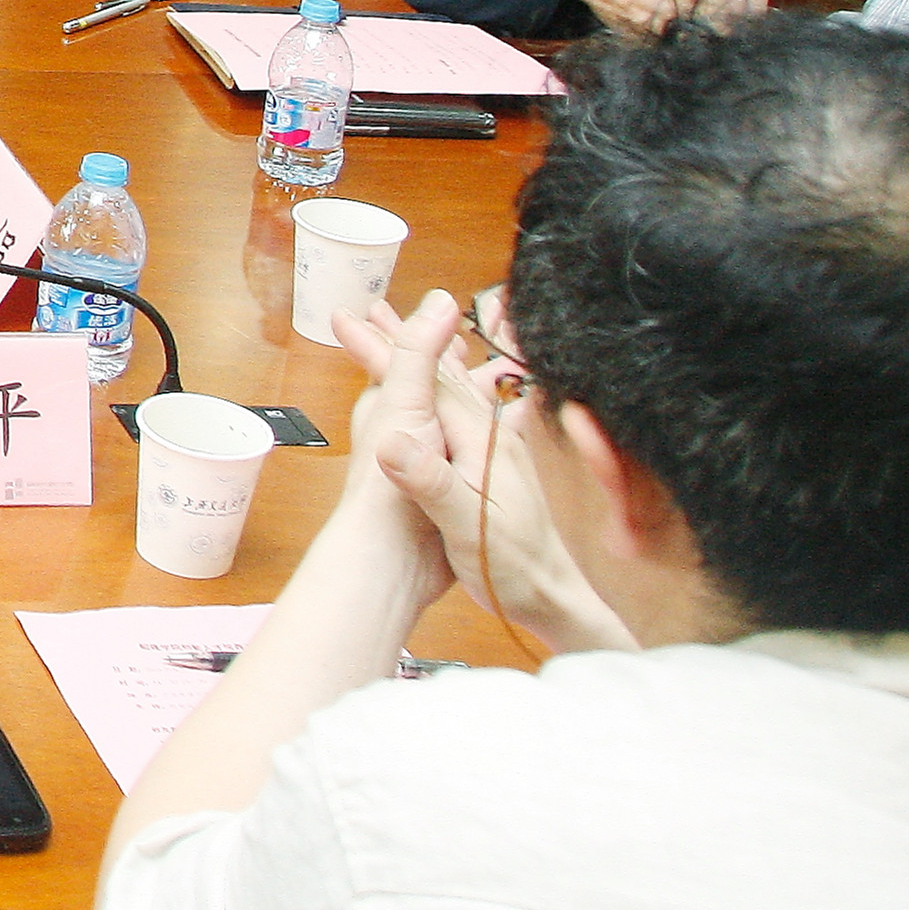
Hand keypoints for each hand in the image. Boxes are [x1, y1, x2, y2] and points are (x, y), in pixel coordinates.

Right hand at [334, 291, 630, 652]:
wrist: (554, 597)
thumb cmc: (513, 567)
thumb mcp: (467, 526)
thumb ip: (432, 480)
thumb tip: (392, 438)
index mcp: (482, 441)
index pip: (428, 381)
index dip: (387, 349)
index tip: (353, 323)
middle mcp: (492, 435)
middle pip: (439, 375)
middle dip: (400, 341)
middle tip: (366, 311)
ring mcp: (496, 448)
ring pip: (452, 388)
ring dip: (422, 358)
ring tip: (399, 332)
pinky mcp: (495, 464)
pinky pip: (462, 410)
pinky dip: (442, 387)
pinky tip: (449, 384)